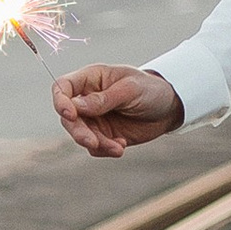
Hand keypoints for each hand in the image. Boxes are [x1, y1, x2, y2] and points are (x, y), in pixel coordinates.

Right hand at [53, 64, 186, 157]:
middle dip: (79, 132)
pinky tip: (121, 146)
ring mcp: (94, 119)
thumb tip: (75, 106)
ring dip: (96, 144)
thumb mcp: (130, 89)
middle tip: (93, 142)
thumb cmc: (151, 89)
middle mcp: (87, 100)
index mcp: (91, 79)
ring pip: (80, 135)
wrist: (170, 108)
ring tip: (118, 146)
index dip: (60, 101)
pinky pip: (94, 148)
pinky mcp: (103, 135)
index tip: (70, 114)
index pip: (62, 87)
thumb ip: (104, 98)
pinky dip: (105, 150)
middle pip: (67, 117)